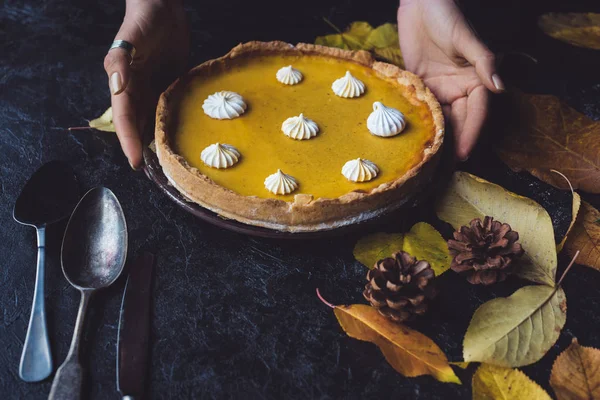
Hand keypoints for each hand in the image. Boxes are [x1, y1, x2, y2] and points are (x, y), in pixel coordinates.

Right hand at [104, 0, 188, 168]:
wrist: (163, 7)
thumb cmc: (141, 21)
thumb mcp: (128, 40)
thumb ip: (120, 63)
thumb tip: (117, 89)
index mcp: (124, 84)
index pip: (125, 119)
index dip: (129, 141)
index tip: (136, 162)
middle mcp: (138, 91)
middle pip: (139, 125)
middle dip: (143, 148)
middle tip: (155, 173)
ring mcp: (156, 89)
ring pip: (156, 120)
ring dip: (159, 140)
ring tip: (169, 163)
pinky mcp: (172, 84)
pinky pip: (173, 108)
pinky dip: (176, 124)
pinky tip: (184, 139)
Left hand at [397, 0, 503, 159]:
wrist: (420, 3)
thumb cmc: (446, 14)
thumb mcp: (466, 37)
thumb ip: (484, 61)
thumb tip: (500, 87)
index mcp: (475, 79)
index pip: (477, 111)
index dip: (471, 133)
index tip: (463, 154)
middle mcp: (459, 87)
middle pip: (460, 121)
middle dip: (454, 144)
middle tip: (444, 169)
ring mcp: (440, 88)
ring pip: (442, 119)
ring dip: (438, 139)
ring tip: (430, 162)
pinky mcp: (421, 85)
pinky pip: (424, 109)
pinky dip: (422, 124)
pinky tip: (414, 140)